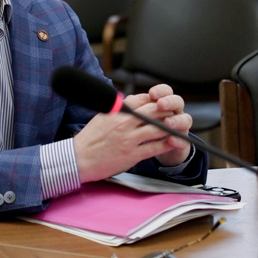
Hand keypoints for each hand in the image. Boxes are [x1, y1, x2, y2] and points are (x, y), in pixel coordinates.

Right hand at [73, 86, 191, 182]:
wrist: (80, 158)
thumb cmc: (91, 138)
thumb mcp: (103, 115)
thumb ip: (120, 108)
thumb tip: (133, 102)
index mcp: (118, 110)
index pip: (144, 99)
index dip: (156, 101)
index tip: (162, 104)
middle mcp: (125, 122)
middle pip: (155, 112)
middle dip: (167, 112)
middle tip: (174, 114)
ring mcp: (130, 139)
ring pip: (159, 129)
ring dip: (171, 127)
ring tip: (177, 128)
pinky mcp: (133, 155)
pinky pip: (156, 147)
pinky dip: (167, 144)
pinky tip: (173, 142)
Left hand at [127, 84, 191, 165]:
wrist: (149, 151)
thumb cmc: (141, 131)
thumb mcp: (137, 119)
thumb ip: (135, 109)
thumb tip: (126, 100)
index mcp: (163, 104)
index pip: (165, 91)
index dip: (160, 91)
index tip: (151, 93)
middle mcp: (174, 113)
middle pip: (177, 102)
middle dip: (169, 102)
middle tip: (160, 105)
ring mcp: (180, 128)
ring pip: (185, 119)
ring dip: (176, 120)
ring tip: (167, 123)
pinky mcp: (182, 143)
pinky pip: (184, 141)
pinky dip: (178, 140)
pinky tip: (172, 140)